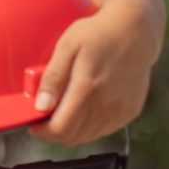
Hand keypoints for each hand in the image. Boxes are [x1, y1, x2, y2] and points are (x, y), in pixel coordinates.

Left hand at [29, 0, 154, 145]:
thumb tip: (41, 106)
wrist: (134, 32)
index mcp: (88, 88)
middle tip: (47, 114)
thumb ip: (53, 78)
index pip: (61, 129)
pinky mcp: (131, 111)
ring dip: (72, 129)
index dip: (43, 132)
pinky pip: (104, 129)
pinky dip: (91, 125)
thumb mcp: (67, 47)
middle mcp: (107, 104)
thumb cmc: (97, 35)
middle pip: (73, 137)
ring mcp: (121, 110)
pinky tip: (86, 105)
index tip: (34, 124)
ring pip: (88, 136)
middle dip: (54, 130)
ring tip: (65, 107)